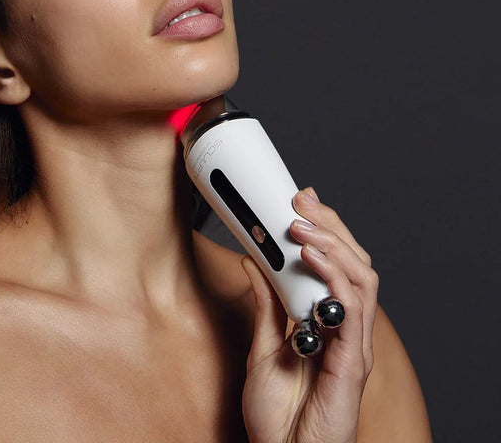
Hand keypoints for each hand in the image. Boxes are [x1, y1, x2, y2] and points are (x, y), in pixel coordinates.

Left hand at [241, 187, 377, 442]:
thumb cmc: (278, 416)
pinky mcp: (351, 363)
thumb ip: (265, 306)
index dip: (323, 229)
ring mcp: (352, 345)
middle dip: (330, 225)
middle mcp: (346, 330)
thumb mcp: (263, 348)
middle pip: (354, 264)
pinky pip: (351, 311)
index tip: (299, 200)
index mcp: (327, 323)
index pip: (336, 265)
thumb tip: (254, 261)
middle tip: (302, 200)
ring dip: (332, 244)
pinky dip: (335, 278)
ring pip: (361, 279)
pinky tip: (312, 258)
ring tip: (303, 224)